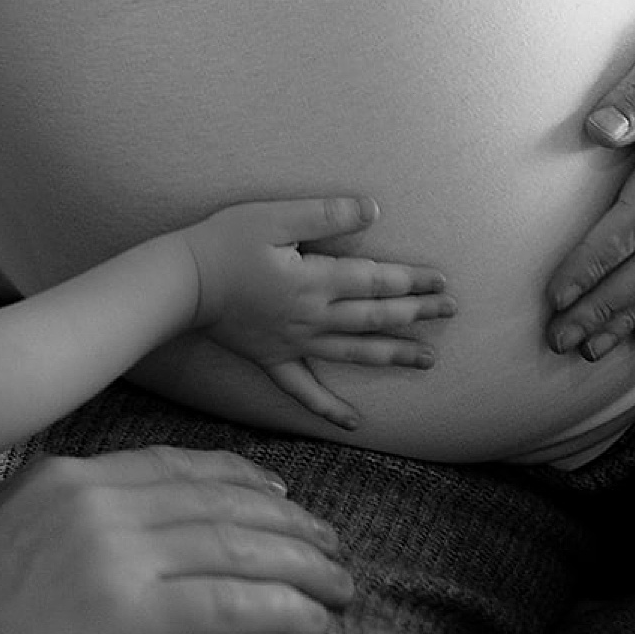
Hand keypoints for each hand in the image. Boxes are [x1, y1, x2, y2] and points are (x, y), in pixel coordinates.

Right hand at [0, 446, 355, 633]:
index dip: (243, 482)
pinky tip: (315, 624)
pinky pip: (227, 604)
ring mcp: (106, 552)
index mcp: (59, 476)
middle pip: (219, 500)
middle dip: (288, 522)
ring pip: (236, 547)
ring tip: (343, 586)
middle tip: (334, 546)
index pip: (177, 467)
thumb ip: (45, 526)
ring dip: (303, 567)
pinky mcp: (120, 617)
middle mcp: (89, 498)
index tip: (284, 500)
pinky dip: (282, 611)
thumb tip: (85, 540)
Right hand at [185, 195, 454, 426]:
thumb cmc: (227, 241)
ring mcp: (295, 343)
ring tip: (427, 361)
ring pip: (354, 354)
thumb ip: (326, 214)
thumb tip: (373, 210)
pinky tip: (354, 423)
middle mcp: (313, 317)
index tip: (443, 282)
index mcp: (317, 281)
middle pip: (375, 318)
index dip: (413, 281)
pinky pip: (305, 390)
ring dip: (392, 356)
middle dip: (416, 314)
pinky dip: (330, 408)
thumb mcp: (276, 216)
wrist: (183, 281)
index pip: (377, 280)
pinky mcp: (272, 359)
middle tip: (450, 313)